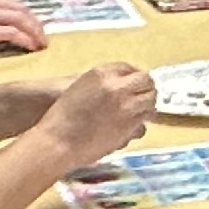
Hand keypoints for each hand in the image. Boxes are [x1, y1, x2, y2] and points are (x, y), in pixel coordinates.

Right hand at [0, 0, 45, 62]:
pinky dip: (24, 40)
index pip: (14, 2)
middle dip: (37, 25)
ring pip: (20, 18)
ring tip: (40, 46)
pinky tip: (29, 48)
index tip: (37, 29)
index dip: (30, 16)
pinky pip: (10, 33)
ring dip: (34, 33)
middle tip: (44, 39)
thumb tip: (3, 23)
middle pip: (21, 9)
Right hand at [38, 61, 153, 166]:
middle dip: (146, 89)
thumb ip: (102, 83)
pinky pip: (143, 124)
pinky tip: (128, 128)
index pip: (128, 68)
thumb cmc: (62, 117)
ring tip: (137, 113)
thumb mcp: (79, 87)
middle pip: (146, 81)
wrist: (58, 140)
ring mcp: (126, 105)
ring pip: (150, 101)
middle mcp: (117, 87)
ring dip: (146, 106)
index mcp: (101, 73)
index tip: (135, 83)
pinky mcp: (129, 125)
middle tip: (143, 96)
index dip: (134, 77)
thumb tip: (121, 85)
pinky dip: (138, 126)